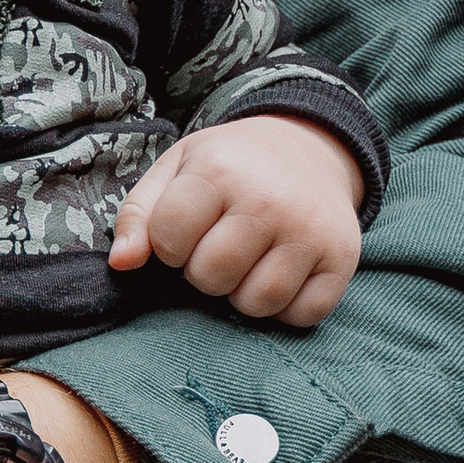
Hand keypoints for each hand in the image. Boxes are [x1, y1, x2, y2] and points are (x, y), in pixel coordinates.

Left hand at [109, 113, 361, 324]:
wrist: (308, 146)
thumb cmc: (231, 164)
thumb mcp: (177, 168)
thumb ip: (139, 214)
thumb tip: (121, 263)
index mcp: (219, 170)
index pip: (168, 241)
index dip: (169, 244)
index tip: (186, 229)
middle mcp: (269, 199)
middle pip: (211, 277)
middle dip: (204, 272)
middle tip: (218, 246)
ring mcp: (310, 231)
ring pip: (257, 303)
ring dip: (242, 295)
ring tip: (247, 262)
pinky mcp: (342, 258)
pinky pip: (302, 316)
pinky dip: (285, 308)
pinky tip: (280, 274)